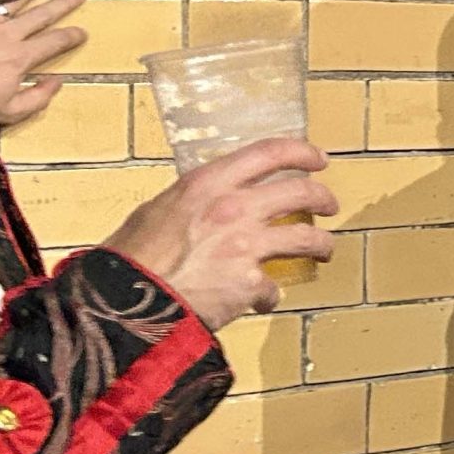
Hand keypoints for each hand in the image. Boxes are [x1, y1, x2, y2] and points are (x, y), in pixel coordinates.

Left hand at [0, 0, 88, 131]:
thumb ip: (38, 97)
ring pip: (13, 2)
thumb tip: (57, 81)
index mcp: (21, 57)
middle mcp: (7, 35)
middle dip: (64, 3)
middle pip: (41, 14)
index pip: (55, 41)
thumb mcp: (11, 111)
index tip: (83, 31)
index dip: (72, 36)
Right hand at [104, 137, 337, 330]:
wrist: (124, 301)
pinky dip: (269, 296)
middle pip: (302, 192)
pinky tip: (263, 301)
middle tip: (329, 206)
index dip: (301, 152)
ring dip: (322, 244)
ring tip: (324, 250)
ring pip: (307, 238)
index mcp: (208, 183)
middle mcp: (234, 207)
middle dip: (323, 198)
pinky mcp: (249, 283)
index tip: (318, 159)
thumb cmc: (131, 256)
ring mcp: (246, 245)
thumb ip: (191, 202)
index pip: (269, 153)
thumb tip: (203, 204)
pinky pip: (272, 289)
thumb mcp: (157, 210)